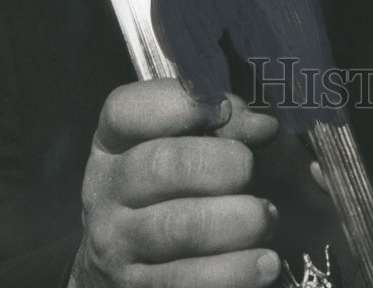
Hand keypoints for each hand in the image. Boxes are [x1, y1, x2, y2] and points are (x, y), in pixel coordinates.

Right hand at [69, 80, 280, 287]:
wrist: (128, 268)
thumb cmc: (175, 188)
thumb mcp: (188, 145)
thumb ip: (224, 123)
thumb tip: (261, 125)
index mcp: (114, 142)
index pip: (126, 110)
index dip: (180, 103)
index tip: (223, 109)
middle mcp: (106, 190)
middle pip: (162, 166)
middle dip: (223, 163)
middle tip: (250, 169)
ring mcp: (116, 245)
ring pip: (180, 228)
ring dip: (239, 221)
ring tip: (267, 217)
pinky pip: (189, 282)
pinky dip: (237, 271)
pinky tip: (265, 262)